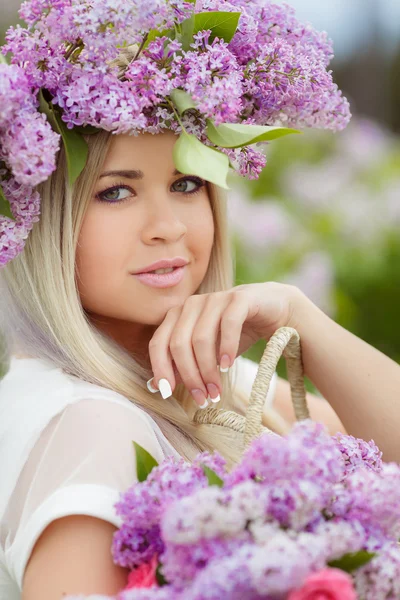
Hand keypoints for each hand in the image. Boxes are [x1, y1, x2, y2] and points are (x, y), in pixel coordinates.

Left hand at [147, 282, 301, 406]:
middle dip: (189, 376)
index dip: (160, 369)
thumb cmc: (236, 334)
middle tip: (202, 398)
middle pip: (178, 343)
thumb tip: (158, 387)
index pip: (158, 343)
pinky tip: (227, 366)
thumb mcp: (207, 353)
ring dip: (207, 369)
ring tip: (216, 390)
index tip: (167, 394)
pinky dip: (225, 348)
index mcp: (178, 315)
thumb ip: (184, 365)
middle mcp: (192, 304)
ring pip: (200, 338)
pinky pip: (227, 324)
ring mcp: (215, 298)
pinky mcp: (239, 298)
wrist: (274, 310)